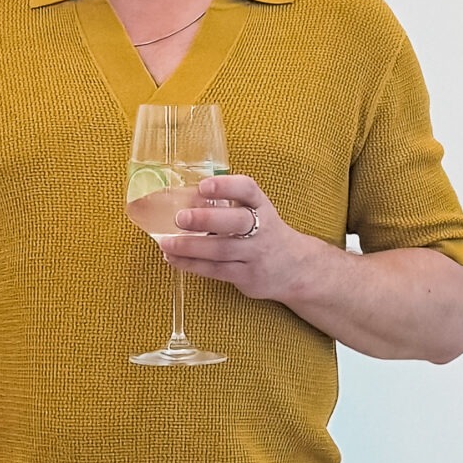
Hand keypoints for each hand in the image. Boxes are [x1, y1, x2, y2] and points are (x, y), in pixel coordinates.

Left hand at [159, 172, 320, 302]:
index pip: (248, 190)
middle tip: (180, 218)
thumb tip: (184, 198)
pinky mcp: (247, 276)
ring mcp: (256, 254)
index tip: (203, 186)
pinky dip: (192, 265)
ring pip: (222, 250)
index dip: (225, 186)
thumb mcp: (255, 213)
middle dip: (206, 219)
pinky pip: (216, 270)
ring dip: (190, 246)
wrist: (296, 269)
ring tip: (166, 242)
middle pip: (236, 221)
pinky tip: (174, 258)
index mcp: (262, 206)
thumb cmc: (265, 234)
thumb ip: (226, 205)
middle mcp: (262, 229)